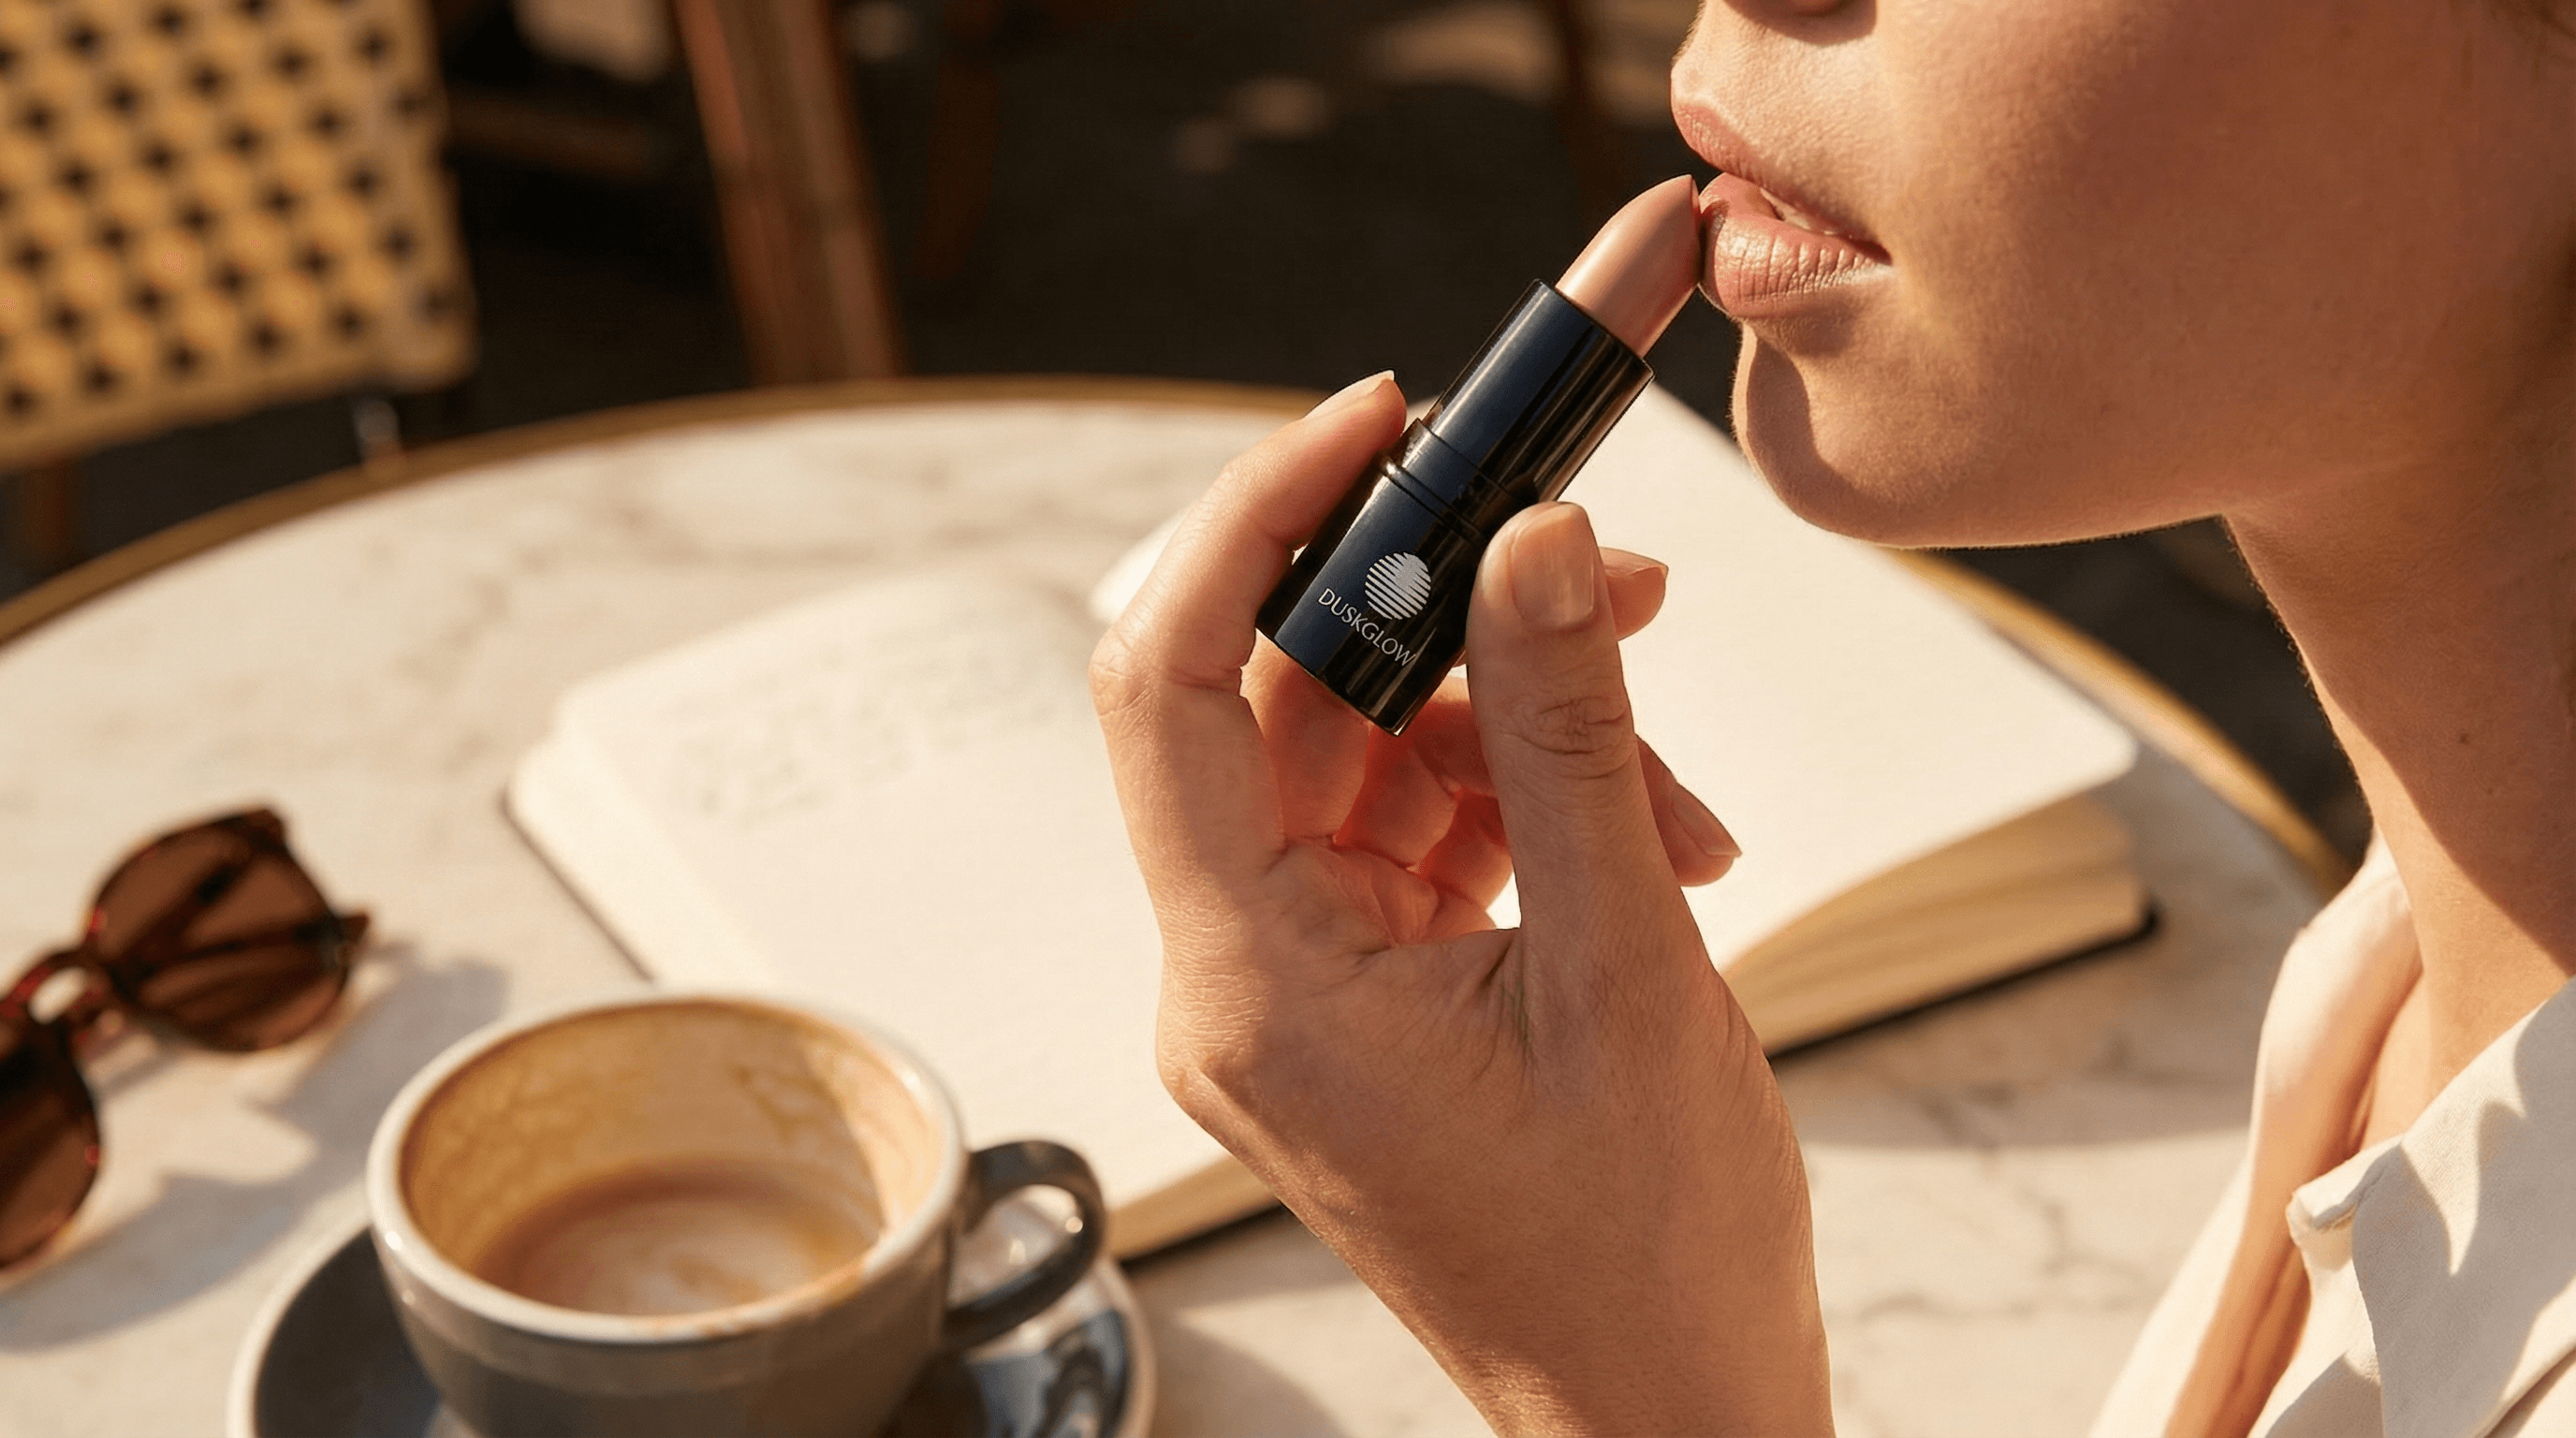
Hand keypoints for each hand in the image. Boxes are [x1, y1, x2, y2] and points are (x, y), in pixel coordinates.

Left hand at [1090, 374, 1832, 1434]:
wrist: (1666, 1409)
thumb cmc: (1644, 1256)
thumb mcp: (1626, 970)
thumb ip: (1567, 739)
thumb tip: (1538, 542)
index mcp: (1253, 982)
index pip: (1166, 684)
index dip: (1251, 522)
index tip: (1374, 420)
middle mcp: (1239, 977)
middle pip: (1283, 703)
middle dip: (1448, 616)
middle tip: (1598, 558)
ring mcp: (1297, 988)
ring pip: (1371, 759)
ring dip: (1525, 725)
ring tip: (1678, 790)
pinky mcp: (1361, 994)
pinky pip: (1417, 832)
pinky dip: (1530, 801)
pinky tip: (1659, 834)